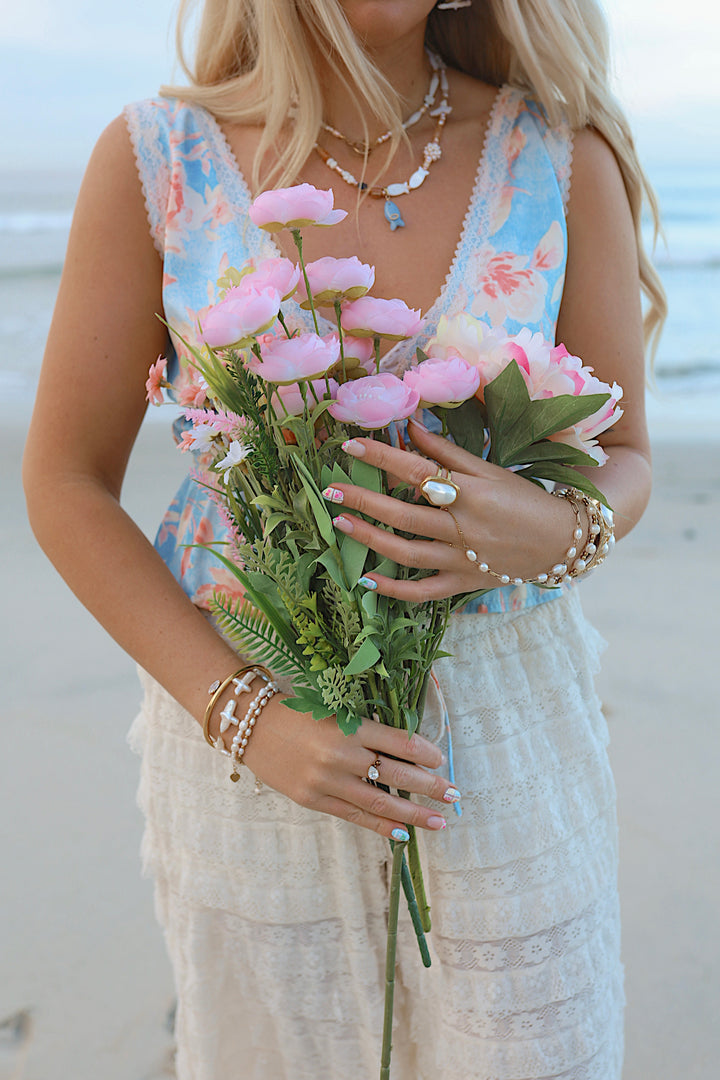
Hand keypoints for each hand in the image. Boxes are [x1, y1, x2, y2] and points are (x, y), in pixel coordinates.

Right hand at [234, 697, 456, 838]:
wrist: (251, 726)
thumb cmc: (297, 712)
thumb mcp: (334, 711)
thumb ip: (365, 730)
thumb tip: (407, 752)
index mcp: (348, 726)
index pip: (398, 741)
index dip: (424, 752)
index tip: (442, 760)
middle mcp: (341, 754)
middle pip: (396, 775)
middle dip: (429, 786)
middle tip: (454, 794)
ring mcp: (326, 780)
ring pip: (379, 801)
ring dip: (413, 813)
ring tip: (439, 821)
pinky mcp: (314, 799)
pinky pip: (355, 816)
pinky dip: (381, 825)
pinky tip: (404, 832)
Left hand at [324, 417, 582, 601]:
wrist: (562, 542)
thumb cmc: (525, 500)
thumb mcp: (491, 470)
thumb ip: (449, 453)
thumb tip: (411, 428)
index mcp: (470, 492)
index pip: (417, 471)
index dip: (382, 457)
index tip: (350, 446)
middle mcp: (462, 526)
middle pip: (404, 514)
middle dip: (364, 500)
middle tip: (330, 489)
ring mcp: (461, 559)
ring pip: (407, 553)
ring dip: (370, 540)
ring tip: (341, 524)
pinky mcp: (463, 584)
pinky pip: (423, 592)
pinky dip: (394, 590)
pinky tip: (366, 582)